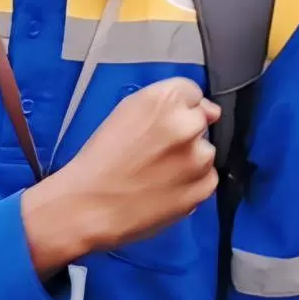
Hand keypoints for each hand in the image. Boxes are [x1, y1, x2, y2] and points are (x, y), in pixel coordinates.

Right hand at [24, 77, 220, 274]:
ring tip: (158, 175)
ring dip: (190, 160)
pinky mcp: (203, 187)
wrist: (88, 206)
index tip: (161, 125)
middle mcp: (188, 124)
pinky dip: (192, 183)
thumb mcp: (125, 114)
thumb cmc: (100, 158)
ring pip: (205, 152)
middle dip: (185, 133)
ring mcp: (199, 158)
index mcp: (164, 99)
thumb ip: (167, 106)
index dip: (177, 109)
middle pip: (201, 121)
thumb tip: (210, 113)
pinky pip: (207, 178)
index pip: (192, 94)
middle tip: (156, 153)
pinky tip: (166, 190)